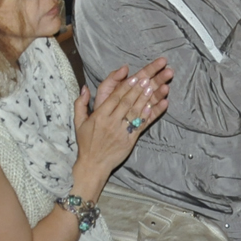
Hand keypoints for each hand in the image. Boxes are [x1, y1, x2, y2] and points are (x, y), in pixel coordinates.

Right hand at [72, 58, 173, 188]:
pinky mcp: (131, 140)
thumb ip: (80, 103)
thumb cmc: (86, 143)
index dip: (127, 86)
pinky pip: (143, 125)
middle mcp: (112, 121)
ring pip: (138, 111)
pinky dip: (152, 114)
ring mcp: (122, 131)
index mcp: (100, 115)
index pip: (115, 97)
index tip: (137, 76)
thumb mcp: (79, 122)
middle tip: (154, 75)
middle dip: (142, 86)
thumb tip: (85, 88)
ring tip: (161, 85)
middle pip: (129, 101)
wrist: (93, 164)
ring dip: (150, 97)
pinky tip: (161, 104)